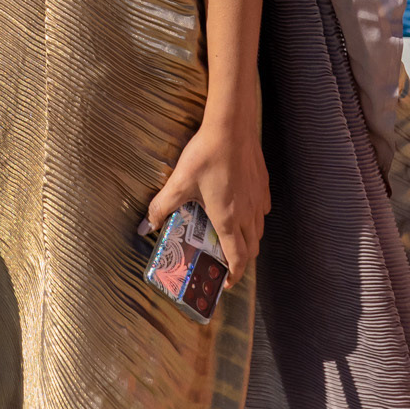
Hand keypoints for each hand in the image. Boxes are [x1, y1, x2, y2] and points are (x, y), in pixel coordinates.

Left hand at [142, 116, 270, 282]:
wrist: (232, 126)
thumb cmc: (206, 155)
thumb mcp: (179, 182)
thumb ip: (162, 206)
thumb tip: (146, 224)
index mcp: (228, 218)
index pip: (238, 257)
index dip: (234, 274)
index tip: (226, 282)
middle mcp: (248, 213)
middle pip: (252, 247)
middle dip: (241, 260)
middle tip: (225, 262)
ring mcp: (258, 198)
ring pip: (259, 229)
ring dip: (248, 240)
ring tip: (232, 238)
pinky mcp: (263, 184)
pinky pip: (262, 210)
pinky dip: (254, 218)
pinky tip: (242, 208)